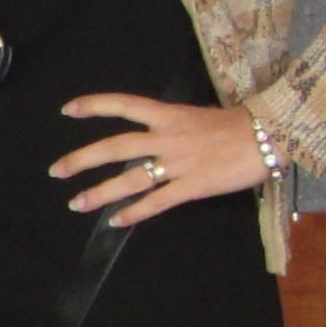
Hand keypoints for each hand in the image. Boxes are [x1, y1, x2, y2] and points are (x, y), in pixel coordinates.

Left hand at [50, 93, 267, 227]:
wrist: (269, 134)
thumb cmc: (238, 125)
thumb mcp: (197, 115)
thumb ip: (173, 126)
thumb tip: (155, 136)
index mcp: (168, 114)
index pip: (123, 105)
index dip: (94, 106)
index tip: (68, 110)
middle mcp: (167, 137)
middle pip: (115, 146)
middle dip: (83, 159)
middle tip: (56, 171)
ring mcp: (178, 163)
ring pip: (130, 178)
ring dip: (100, 192)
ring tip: (77, 204)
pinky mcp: (193, 186)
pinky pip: (157, 201)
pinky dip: (135, 212)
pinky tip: (116, 221)